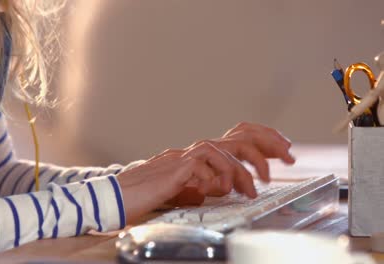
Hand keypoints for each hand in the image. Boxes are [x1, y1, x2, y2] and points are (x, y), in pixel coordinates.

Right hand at [116, 122, 294, 222]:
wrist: (123, 194)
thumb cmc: (150, 192)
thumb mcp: (187, 188)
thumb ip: (206, 183)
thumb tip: (223, 186)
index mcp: (201, 154)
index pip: (237, 137)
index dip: (264, 138)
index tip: (284, 149)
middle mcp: (197, 149)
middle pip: (241, 135)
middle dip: (269, 143)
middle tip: (288, 156)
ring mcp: (188, 155)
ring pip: (228, 151)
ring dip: (245, 171)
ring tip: (252, 189)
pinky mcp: (180, 167)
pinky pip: (209, 166)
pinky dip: (218, 179)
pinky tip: (215, 190)